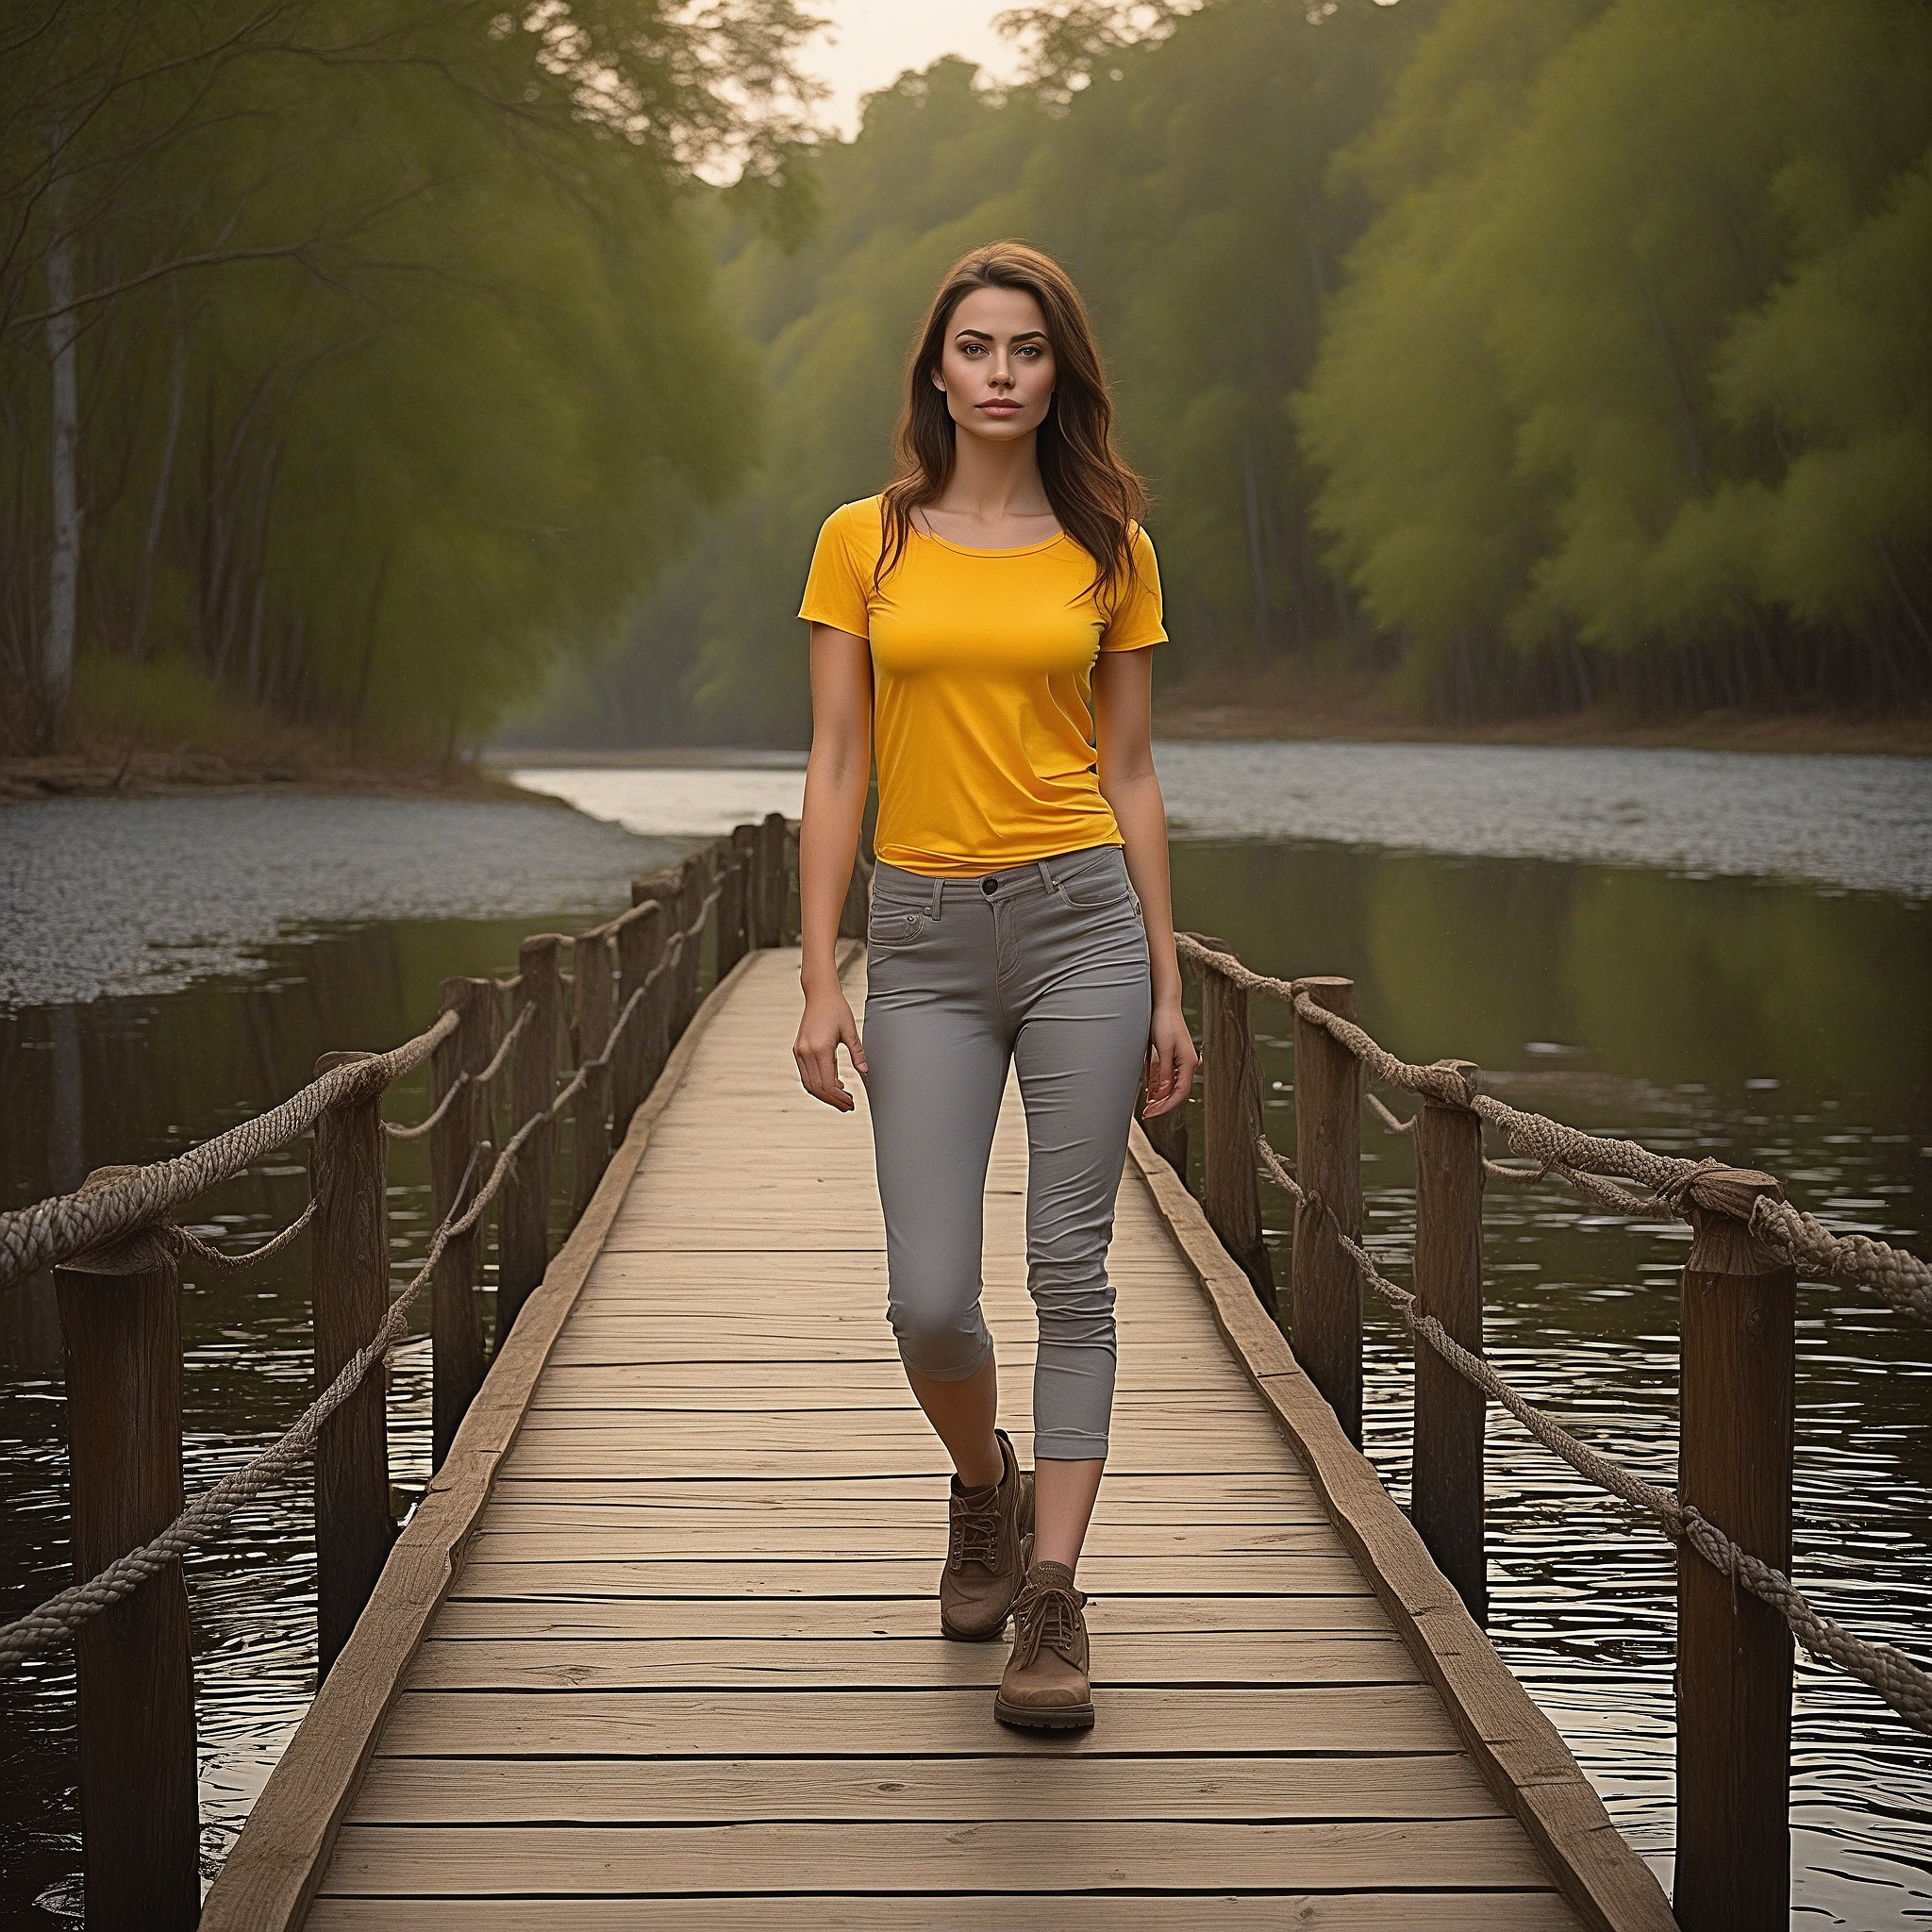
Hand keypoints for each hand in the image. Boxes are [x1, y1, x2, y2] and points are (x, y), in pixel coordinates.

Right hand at [794, 982, 867, 1111]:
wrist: (819, 994)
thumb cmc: (836, 1009)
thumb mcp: (851, 1031)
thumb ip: (858, 1054)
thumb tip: (865, 1073)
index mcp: (820, 1048)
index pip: (828, 1084)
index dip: (839, 1098)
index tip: (851, 1103)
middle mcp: (806, 1052)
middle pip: (817, 1088)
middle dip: (833, 1101)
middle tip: (848, 1106)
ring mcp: (799, 1051)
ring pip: (809, 1084)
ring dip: (825, 1095)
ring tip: (842, 1098)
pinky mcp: (798, 1050)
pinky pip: (806, 1074)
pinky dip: (818, 1084)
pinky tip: (833, 1084)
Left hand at [1142, 997, 1198, 1118]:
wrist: (1164, 1004)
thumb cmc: (1164, 1022)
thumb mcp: (1162, 1049)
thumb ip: (1163, 1073)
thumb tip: (1162, 1095)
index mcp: (1188, 1064)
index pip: (1180, 1094)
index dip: (1166, 1106)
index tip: (1152, 1114)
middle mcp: (1187, 1064)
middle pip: (1177, 1092)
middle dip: (1162, 1104)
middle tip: (1147, 1113)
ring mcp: (1180, 1061)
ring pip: (1171, 1086)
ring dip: (1160, 1097)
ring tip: (1146, 1106)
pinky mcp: (1172, 1057)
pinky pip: (1166, 1077)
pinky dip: (1158, 1086)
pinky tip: (1149, 1092)